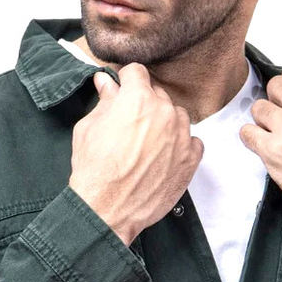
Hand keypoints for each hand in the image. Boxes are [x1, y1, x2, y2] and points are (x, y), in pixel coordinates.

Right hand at [69, 64, 203, 246]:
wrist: (107, 209)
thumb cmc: (94, 171)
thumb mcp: (88, 128)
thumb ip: (104, 101)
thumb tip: (105, 82)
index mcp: (137, 99)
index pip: (137, 72)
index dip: (127, 82)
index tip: (124, 92)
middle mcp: (164, 112)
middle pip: (158, 94)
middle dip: (145, 105)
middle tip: (131, 126)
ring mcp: (181, 136)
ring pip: (177, 116)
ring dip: (165, 124)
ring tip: (148, 144)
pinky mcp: (191, 159)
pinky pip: (192, 141)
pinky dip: (181, 146)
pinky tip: (164, 157)